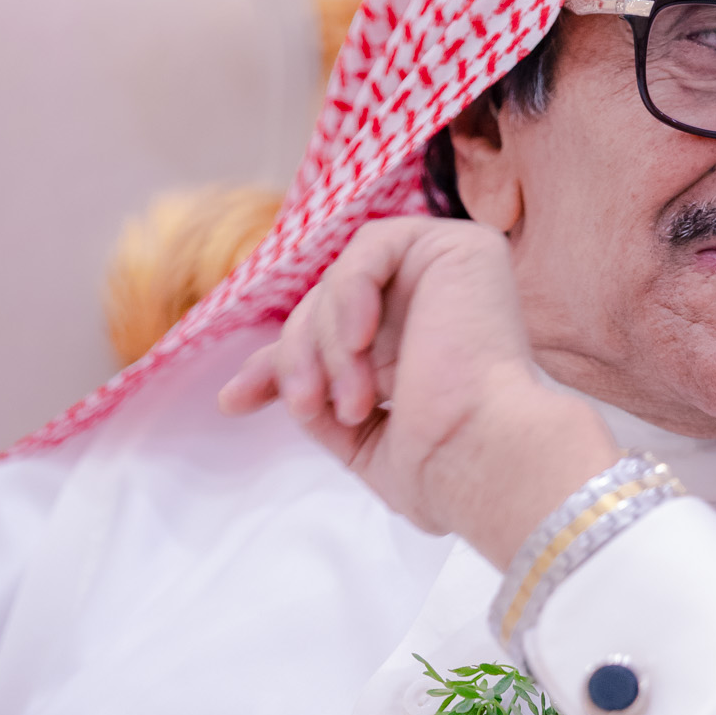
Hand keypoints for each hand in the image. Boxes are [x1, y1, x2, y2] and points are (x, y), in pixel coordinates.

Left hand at [218, 217, 618, 568]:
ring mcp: (446, 275)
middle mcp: (429, 309)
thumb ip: (312, 398)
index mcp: (413, 351)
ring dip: (326, 343)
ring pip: (340, 283)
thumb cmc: (440, 466)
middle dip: (297, 359)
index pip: (328, 336)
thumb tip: (240, 389)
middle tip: (308, 407)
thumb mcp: (357, 436)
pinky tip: (361, 340)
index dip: (276, 363)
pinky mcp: (460, 248)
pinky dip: (350, 294)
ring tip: (350, 401)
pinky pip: (370, 248)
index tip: (234, 401)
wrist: (481, 461)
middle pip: (323, 309)